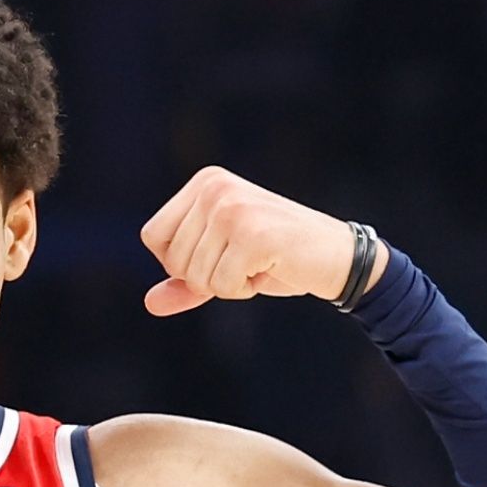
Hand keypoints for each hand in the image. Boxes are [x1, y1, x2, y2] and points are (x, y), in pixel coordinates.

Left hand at [136, 166, 365, 316]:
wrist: (335, 256)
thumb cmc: (277, 257)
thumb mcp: (223, 265)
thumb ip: (185, 282)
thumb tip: (150, 303)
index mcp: (204, 182)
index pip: (152, 236)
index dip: (178, 262)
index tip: (218, 255)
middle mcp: (215, 188)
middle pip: (173, 260)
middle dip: (206, 277)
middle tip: (245, 261)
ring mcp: (233, 208)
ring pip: (196, 277)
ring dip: (227, 284)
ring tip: (258, 263)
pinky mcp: (252, 234)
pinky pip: (222, 285)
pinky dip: (243, 289)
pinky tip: (269, 268)